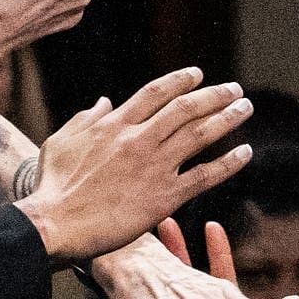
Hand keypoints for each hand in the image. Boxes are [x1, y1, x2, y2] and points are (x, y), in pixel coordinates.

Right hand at [16, 70, 257, 260]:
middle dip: (214, 95)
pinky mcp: (164, 197)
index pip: (155, 93)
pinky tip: (245, 152)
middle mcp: (139, 139)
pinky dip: (228, 163)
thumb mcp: (60, 141)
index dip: (180, 81)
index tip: (198, 74)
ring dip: (227, 118)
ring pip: (200, 135)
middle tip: (234, 89)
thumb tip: (104, 101)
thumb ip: (84, 118)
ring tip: (245, 107)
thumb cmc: (53, 186)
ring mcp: (154, 167)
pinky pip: (205, 175)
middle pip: (185, 108)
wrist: (57, 224)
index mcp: (114, 124)